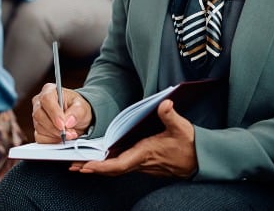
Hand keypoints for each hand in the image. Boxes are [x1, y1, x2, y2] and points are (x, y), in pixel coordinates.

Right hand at [31, 83, 92, 143]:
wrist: (78, 118)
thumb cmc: (78, 108)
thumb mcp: (82, 107)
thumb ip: (76, 112)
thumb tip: (68, 121)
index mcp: (49, 91)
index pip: (46, 99)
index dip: (54, 112)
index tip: (62, 124)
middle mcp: (40, 102)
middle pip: (39, 115)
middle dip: (55, 127)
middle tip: (69, 133)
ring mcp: (37, 116)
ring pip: (39, 128)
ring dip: (55, 135)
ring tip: (70, 134)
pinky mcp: (37, 129)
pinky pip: (40, 137)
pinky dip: (51, 140)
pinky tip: (61, 138)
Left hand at [72, 99, 196, 177]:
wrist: (201, 159)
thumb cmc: (190, 144)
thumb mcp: (181, 127)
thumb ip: (170, 116)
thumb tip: (165, 104)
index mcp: (146, 153)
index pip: (119, 164)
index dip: (101, 166)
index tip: (85, 166)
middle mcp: (142, 162)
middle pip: (112, 170)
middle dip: (92, 169)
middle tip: (72, 166)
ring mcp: (143, 165)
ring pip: (116, 169)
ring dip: (99, 167)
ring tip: (80, 163)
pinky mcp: (145, 164)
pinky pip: (123, 166)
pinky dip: (109, 165)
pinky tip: (101, 159)